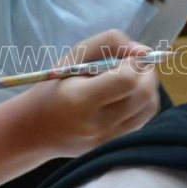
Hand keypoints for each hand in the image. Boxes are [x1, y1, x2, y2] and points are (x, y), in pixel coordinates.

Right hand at [16, 30, 160, 156]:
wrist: (37, 129)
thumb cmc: (55, 86)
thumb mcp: (74, 56)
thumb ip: (109, 43)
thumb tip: (143, 51)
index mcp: (80, 99)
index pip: (126, 80)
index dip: (134, 62)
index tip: (126, 57)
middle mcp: (97, 123)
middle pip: (143, 94)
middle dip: (145, 72)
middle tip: (133, 65)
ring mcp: (108, 138)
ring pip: (149, 107)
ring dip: (147, 87)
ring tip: (130, 79)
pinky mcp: (115, 144)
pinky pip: (143, 119)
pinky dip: (142, 103)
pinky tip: (127, 96)